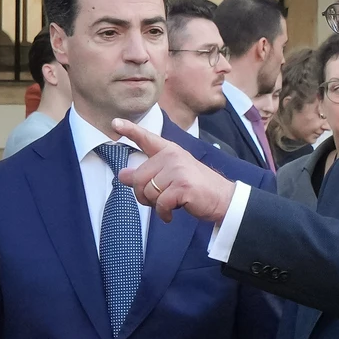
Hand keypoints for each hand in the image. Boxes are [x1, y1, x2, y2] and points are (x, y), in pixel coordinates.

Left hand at [110, 119, 236, 223]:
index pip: (147, 138)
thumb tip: (122, 175)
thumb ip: (146, 174)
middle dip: (143, 195)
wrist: (223, 199)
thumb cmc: (196, 188)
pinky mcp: (182, 185)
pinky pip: (160, 204)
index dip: (130, 130)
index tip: (115, 123)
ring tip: (169, 205)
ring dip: (155, 205)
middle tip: (157, 201)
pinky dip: (163, 214)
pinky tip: (170, 215)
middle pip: (139, 178)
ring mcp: (178, 170)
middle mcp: (173, 156)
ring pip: (148, 192)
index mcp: (170, 151)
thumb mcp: (170, 177)